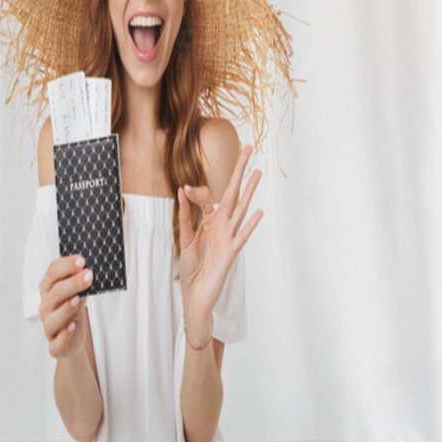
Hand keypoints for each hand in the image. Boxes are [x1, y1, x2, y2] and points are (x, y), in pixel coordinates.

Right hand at [38, 254, 94, 358]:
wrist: (73, 336)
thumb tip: (88, 270)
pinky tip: (72, 327)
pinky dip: (64, 335)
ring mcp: (49, 326)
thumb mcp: (78, 293)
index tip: (82, 260)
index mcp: (48, 289)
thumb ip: (80, 283)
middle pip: (55, 293)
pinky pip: (56, 342)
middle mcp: (46, 307)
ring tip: (77, 300)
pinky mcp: (55, 345)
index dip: (66, 265)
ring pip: (52, 318)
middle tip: (88, 275)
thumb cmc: (73, 309)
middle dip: (72, 283)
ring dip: (65, 308)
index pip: (52, 273)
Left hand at [178, 144, 262, 337]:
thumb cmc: (192, 266)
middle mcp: (222, 224)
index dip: (196, 193)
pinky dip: (250, 224)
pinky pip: (241, 236)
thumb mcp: (184, 237)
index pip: (208, 197)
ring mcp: (229, 236)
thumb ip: (185, 215)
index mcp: (211, 220)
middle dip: (240, 171)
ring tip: (258, 172)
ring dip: (249, 190)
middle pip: (233, 192)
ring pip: (241, 209)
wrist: (195, 292)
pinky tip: (259, 212)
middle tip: (250, 149)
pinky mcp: (231, 252)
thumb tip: (182, 190)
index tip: (185, 189)